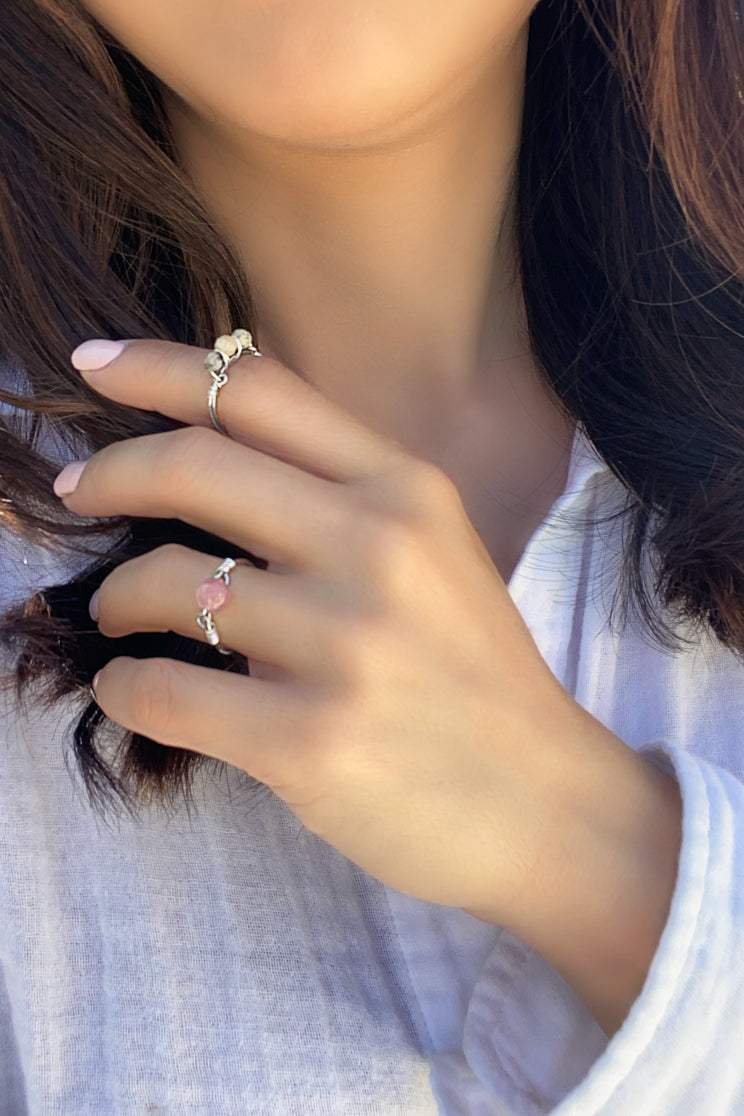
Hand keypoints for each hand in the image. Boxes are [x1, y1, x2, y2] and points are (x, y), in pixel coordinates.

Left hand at [55, 338, 638, 926]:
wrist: (546, 804)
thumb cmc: (476, 679)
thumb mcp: (438, 556)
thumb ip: (344, 499)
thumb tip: (210, 457)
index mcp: (407, 491)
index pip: (257, 390)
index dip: (159, 368)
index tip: (94, 364)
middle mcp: (378, 549)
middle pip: (194, 465)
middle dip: (109, 473)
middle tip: (77, 491)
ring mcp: (344, 646)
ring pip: (165, 583)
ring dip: (116, 595)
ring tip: (119, 613)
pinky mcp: (309, 740)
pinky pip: (163, 693)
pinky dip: (124, 688)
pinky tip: (130, 689)